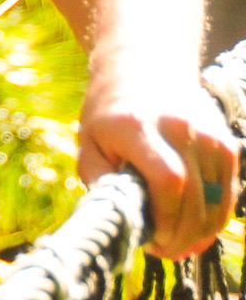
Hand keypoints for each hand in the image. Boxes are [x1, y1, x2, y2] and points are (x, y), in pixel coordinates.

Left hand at [80, 72, 238, 259]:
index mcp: (137, 125)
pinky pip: (228, 193)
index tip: (153, 239)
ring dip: (200, 232)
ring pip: (217, 202)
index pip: (168, 180)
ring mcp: (206, 133)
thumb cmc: (109, 112)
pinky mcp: (224, 141)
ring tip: (178, 243)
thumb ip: (99, 180)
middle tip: (164, 250)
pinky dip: (215, 216)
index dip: (166, 219)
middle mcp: (178, 127)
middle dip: (182, 235)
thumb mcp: (88, 140)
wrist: (142, 66)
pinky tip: (196, 227)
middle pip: (196, 198)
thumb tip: (120, 220)